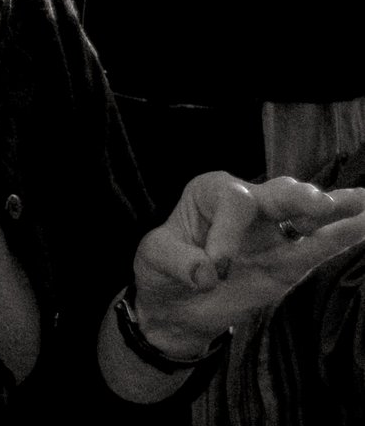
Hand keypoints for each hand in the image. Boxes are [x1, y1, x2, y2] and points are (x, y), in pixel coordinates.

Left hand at [130, 173, 364, 357]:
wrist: (174, 305)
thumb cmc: (162, 268)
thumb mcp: (154, 258)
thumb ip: (178, 261)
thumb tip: (207, 273)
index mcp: (210, 193)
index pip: (233, 200)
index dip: (228, 233)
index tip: (214, 270)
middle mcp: (249, 205)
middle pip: (278, 193)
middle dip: (298, 196)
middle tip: (316, 204)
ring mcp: (274, 234)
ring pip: (308, 216)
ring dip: (337, 209)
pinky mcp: (289, 263)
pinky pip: (318, 248)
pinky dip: (343, 236)